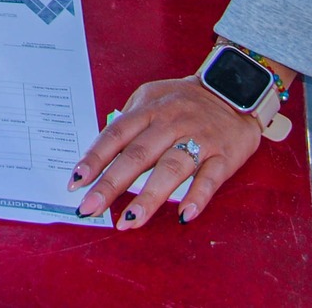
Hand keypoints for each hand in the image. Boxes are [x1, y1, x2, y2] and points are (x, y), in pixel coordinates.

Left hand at [68, 75, 263, 228]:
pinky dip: (197, 197)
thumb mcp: (153, 96)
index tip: (76, 182)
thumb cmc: (186, 100)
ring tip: (128, 222)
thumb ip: (129, 120)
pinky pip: (210, 178)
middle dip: (111, 184)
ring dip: (148, 197)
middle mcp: (171, 122)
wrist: (235, 89)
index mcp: (150, 109)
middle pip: (138, 155)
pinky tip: (183, 215)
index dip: (94, 159)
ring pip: (171, 168)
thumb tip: (102, 152)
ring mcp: (198, 138)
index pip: (116, 135)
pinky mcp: (224, 155)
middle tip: (90, 208)